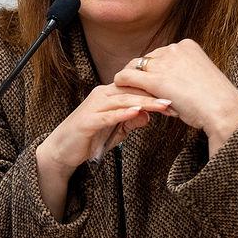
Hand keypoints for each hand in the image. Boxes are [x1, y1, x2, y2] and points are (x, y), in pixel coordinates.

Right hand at [36, 84, 174, 180]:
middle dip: (154, 95)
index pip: (136, 88)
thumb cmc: (90, 138)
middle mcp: (101, 95)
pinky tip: (138, 112)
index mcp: (109, 94)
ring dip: (144, 102)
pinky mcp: (87, 120)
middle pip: (132, 90)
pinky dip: (123, 113)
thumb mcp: (116, 130)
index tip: (176, 97)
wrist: (62, 150)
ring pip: (123, 100)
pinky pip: (108, 115)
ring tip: (162, 105)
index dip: (155, 91)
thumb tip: (148, 115)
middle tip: (175, 100)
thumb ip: (132, 121)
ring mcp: (93, 106)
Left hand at [113, 39, 237, 154]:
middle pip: (148, 59)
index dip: (156, 69)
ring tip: (127, 88)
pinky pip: (128, 76)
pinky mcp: (155, 80)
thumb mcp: (200, 77)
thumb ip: (184, 73)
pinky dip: (122, 80)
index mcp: (187, 45)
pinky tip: (119, 87)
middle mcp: (174, 49)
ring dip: (131, 78)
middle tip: (139, 88)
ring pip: (136, 66)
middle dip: (145, 74)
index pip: (161, 54)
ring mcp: (164, 63)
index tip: (156, 82)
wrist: (223, 109)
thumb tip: (170, 82)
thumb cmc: (215, 100)